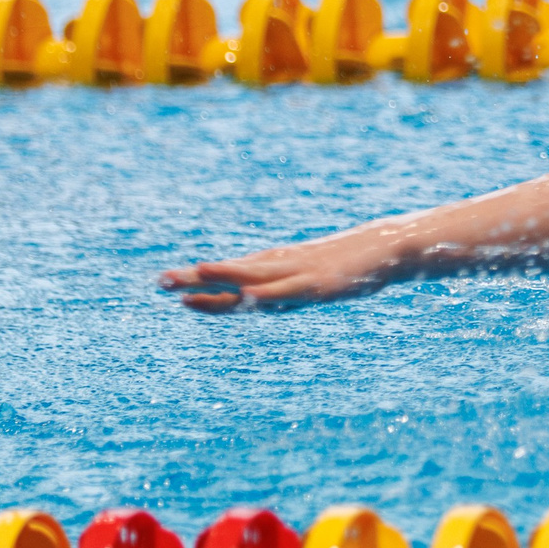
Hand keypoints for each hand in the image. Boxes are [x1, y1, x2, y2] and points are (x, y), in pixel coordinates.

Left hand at [161, 227, 392, 312]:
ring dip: (222, 277)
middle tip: (161, 280)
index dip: (201, 280)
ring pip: (253, 276)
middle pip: (233, 273)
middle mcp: (282, 267)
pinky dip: (262, 292)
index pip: (232, 273)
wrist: (387, 247)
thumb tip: (262, 300)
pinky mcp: (316, 284)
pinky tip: (243, 294)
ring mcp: (298, 273)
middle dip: (197, 278)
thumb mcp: (313, 278)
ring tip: (193, 275)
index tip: (169, 282)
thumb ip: (285, 288)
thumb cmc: (350, 264)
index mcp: (279, 267)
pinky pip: (284, 290)